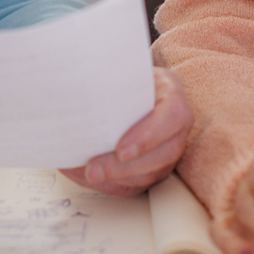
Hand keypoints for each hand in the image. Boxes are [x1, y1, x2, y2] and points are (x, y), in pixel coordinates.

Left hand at [62, 67, 191, 195]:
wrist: (129, 86)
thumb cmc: (126, 77)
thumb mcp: (122, 68)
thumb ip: (110, 79)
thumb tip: (77, 92)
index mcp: (172, 94)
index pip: (172, 117)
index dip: (148, 136)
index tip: (121, 150)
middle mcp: (176, 127)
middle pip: (162, 155)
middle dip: (124, 167)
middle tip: (93, 170)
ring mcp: (167, 151)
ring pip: (149, 175)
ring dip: (115, 179)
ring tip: (85, 174)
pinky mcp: (153, 169)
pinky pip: (135, 185)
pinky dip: (109, 185)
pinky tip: (86, 177)